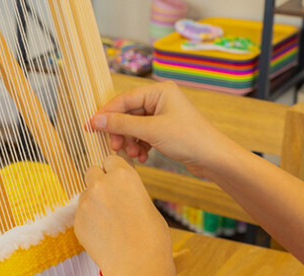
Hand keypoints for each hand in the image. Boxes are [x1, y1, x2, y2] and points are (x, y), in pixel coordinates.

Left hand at [74, 156, 171, 275]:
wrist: (137, 264)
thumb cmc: (151, 238)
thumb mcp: (147, 205)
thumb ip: (129, 193)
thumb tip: (122, 195)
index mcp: (123, 176)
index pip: (110, 160)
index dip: (114, 170)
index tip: (117, 180)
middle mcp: (101, 184)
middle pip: (92, 171)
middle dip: (99, 182)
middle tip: (110, 199)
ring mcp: (86, 202)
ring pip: (85, 194)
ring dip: (93, 203)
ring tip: (110, 224)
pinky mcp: (78, 221)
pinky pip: (81, 215)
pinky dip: (89, 222)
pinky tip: (104, 236)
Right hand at [90, 82, 229, 176]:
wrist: (213, 158)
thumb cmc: (188, 138)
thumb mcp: (151, 130)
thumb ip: (121, 124)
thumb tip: (96, 120)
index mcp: (159, 91)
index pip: (124, 99)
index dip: (106, 114)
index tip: (90, 126)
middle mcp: (161, 100)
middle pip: (128, 114)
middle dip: (120, 132)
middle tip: (114, 147)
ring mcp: (163, 115)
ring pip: (134, 127)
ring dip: (130, 142)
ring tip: (133, 154)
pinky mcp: (165, 130)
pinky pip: (143, 135)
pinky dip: (140, 146)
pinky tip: (143, 157)